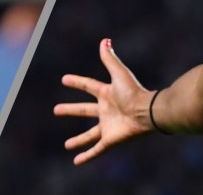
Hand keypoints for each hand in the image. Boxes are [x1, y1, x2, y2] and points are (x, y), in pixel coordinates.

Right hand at [54, 39, 153, 164]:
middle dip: (71, 110)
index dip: (77, 82)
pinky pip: (96, 150)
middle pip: (84, 111)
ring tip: (67, 145)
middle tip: (56, 110)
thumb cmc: (134, 92)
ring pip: (89, 135)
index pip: (89, 86)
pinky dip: (87, 156)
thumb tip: (104, 40)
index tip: (64, 79)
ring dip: (78, 140)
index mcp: (107, 94)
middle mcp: (106, 110)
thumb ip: (110, 59)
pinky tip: (76, 162)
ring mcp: (108, 126)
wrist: (147, 112)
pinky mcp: (111, 140)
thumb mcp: (119, 74)